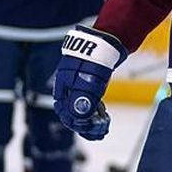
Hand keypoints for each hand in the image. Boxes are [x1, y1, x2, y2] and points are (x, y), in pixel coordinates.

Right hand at [53, 25, 125, 139]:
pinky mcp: (90, 80)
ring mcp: (79, 82)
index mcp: (63, 85)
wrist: (109, 39)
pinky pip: (89, 101)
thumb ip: (82, 101)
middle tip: (100, 131)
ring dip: (91, 120)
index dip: (76, 123)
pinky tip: (104, 117)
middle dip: (85, 125)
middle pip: (72, 111)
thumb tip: (79, 120)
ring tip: (104, 128)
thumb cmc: (95, 60)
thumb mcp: (89, 82)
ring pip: (82, 107)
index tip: (90, 129)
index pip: (65, 111)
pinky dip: (96, 111)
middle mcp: (68, 85)